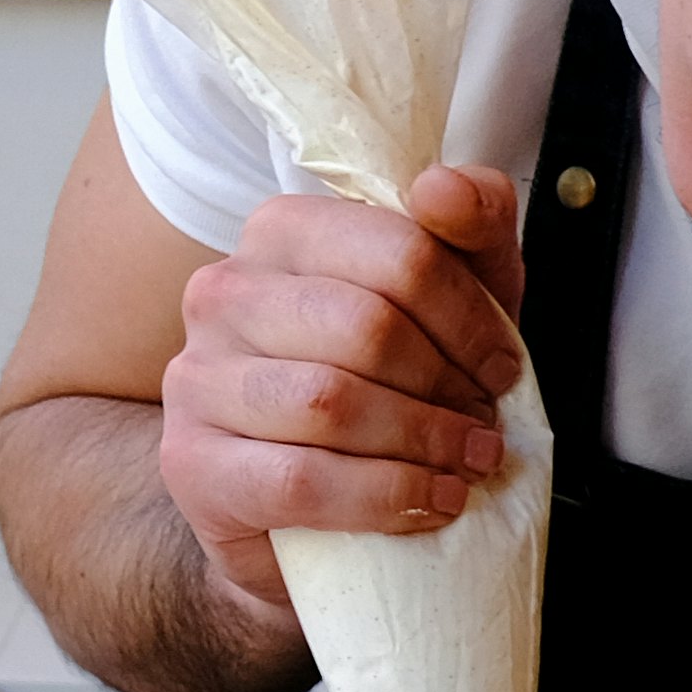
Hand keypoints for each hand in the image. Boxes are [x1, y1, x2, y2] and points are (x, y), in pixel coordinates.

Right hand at [157, 166, 528, 614]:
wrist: (303, 503)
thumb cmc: (384, 384)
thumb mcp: (449, 297)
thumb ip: (471, 224)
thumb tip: (443, 187)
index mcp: (284, 230)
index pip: (399, 251)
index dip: (470, 318)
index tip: (501, 368)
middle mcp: (224, 291)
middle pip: (367, 327)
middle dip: (446, 387)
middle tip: (483, 428)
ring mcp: (196, 377)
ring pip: (329, 402)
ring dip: (421, 443)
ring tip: (463, 466)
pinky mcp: (189, 463)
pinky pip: (300, 479)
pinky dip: (384, 496)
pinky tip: (427, 503)